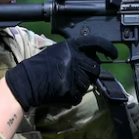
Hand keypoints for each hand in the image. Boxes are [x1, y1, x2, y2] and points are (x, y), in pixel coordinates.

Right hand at [4, 35, 118, 108]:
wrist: (26, 82)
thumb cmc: (38, 66)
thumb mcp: (56, 52)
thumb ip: (74, 53)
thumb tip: (89, 59)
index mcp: (70, 47)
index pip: (95, 43)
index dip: (107, 47)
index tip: (113, 54)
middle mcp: (75, 59)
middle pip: (95, 67)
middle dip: (91, 73)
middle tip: (79, 75)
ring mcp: (74, 75)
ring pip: (88, 83)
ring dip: (80, 85)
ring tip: (64, 83)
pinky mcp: (71, 90)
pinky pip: (79, 95)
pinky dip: (72, 96)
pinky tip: (61, 91)